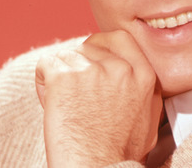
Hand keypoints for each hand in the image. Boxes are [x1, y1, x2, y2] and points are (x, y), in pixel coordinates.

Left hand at [35, 30, 162, 166]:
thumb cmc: (118, 153)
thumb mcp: (148, 118)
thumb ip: (143, 90)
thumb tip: (134, 75)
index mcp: (144, 75)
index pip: (120, 38)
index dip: (101, 46)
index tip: (93, 61)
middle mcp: (120, 68)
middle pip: (89, 46)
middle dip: (78, 65)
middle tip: (76, 94)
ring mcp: (91, 70)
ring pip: (66, 56)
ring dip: (60, 76)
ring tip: (65, 105)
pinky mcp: (64, 77)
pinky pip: (45, 66)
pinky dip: (43, 83)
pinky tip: (51, 104)